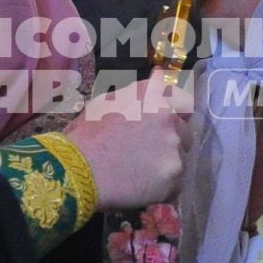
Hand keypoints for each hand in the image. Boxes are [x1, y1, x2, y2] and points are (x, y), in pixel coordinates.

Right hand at [64, 77, 192, 209]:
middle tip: (146, 154)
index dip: (177, 112)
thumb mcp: (107, 102)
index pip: (182, 99)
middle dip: (170, 141)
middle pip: (184, 132)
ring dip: (166, 165)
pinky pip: (175, 183)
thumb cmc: (86, 135)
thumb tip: (159, 74)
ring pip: (180, 158)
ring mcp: (174, 147)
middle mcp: (169, 117)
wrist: (79, 170)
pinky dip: (162, 187)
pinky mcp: (174, 175)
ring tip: (139, 174)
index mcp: (153, 96)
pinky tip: (141, 188)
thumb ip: (138, 91)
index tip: (167, 123)